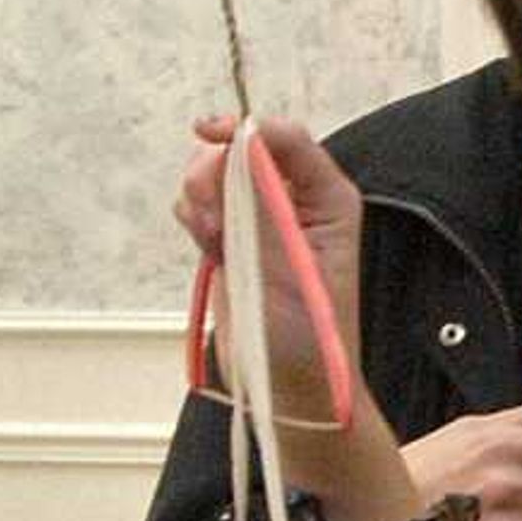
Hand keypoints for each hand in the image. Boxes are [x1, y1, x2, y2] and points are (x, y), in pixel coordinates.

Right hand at [175, 113, 363, 423]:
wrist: (291, 390)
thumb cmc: (306, 338)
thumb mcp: (285, 268)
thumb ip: (259, 207)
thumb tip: (237, 148)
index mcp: (327, 199)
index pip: (286, 140)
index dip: (246, 130)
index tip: (208, 133)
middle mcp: (296, 202)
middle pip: (242, 151)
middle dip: (216, 172)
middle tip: (211, 215)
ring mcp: (261, 221)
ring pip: (215, 177)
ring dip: (202, 199)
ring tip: (213, 241)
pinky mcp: (233, 242)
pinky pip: (201, 207)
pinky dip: (194, 219)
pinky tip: (208, 249)